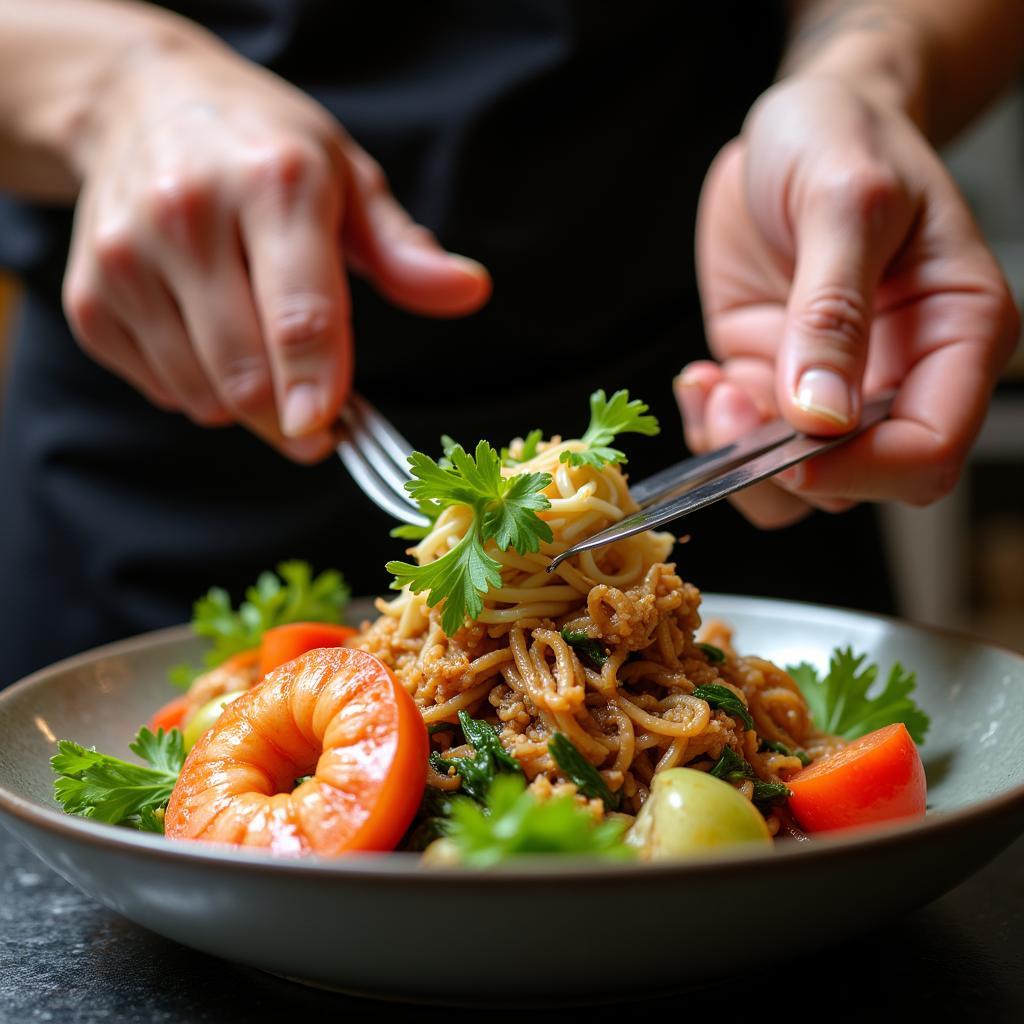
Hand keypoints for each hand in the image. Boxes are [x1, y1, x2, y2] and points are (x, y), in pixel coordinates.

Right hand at [62, 28, 489, 460]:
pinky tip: (207, 336)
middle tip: (320, 418)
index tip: (329, 432)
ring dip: (247, 405)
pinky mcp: (88, 297)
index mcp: (273, 184)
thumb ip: (404, 252)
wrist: (140, 102)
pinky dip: (197, 388)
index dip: (318, 385)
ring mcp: (126, 259)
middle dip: (292, 418)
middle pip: (247, 375)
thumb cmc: (263, 149)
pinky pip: (161, 390)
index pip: (299, 313)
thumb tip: (469, 291)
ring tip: (261, 351)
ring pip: (203, 395)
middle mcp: (188, 215)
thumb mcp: (347, 180)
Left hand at [682, 76, 1017, 526]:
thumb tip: (822, 416)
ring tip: (712, 387)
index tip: (793, 443)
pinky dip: (713, 431)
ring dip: (741, 459)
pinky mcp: (776, 382)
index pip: (930, 449)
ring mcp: (835, 387)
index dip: (862, 468)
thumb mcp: (844, 202)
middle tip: (734, 399)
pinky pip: (746, 447)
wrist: (799, 126)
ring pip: (798, 483)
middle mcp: (903, 375)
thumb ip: (832, 312)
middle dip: (788, 468)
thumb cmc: (845, 139)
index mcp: (958, 334)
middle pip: (863, 482)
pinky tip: (701, 379)